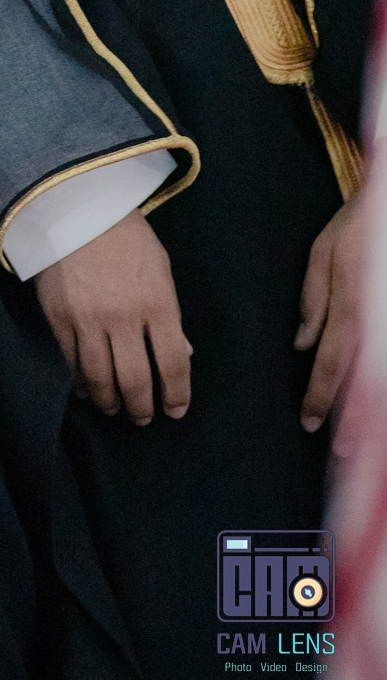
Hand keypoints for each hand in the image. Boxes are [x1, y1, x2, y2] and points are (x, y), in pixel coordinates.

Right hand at [34, 208, 190, 424]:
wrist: (75, 207)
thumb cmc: (126, 235)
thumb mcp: (160, 269)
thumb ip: (169, 315)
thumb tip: (179, 355)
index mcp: (157, 303)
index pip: (173, 363)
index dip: (176, 394)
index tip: (175, 410)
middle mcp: (124, 318)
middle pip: (135, 379)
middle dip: (141, 407)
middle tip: (143, 417)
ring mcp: (88, 320)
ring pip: (100, 378)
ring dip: (110, 402)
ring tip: (114, 409)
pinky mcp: (58, 318)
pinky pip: (69, 362)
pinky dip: (79, 382)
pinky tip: (86, 389)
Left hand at [296, 194, 365, 433]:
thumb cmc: (362, 227)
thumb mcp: (325, 253)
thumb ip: (313, 301)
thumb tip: (301, 345)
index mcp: (352, 308)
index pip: (332, 362)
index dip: (319, 395)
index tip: (307, 423)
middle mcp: (379, 326)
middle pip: (366, 382)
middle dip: (355, 420)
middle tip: (343, 452)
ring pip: (383, 377)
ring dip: (375, 410)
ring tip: (364, 440)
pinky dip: (382, 386)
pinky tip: (375, 403)